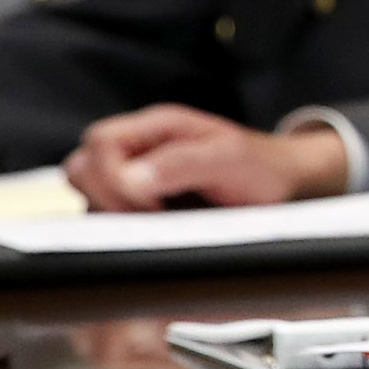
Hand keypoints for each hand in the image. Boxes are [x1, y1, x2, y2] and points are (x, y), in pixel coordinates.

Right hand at [63, 105, 349, 210]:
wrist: (287, 189)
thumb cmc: (262, 167)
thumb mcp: (231, 158)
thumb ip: (182, 163)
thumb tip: (130, 178)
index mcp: (156, 127)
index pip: (100, 142)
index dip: (112, 176)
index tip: (148, 203)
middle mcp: (138, 151)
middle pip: (81, 167)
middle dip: (106, 198)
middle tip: (151, 218)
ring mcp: (134, 182)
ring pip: (89, 198)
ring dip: (114, 219)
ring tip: (160, 229)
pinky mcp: (138, 212)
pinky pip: (107, 222)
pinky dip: (122, 235)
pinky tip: (156, 240)